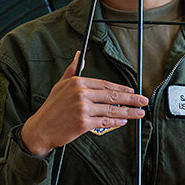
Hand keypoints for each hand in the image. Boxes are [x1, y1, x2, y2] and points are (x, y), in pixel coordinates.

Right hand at [20, 52, 147, 155]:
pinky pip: (105, 122)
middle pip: (112, 96)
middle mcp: (81, 94)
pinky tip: (124, 122)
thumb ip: (72, 70)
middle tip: (143, 100)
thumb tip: (80, 55)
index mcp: (77, 82)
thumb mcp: (60, 85)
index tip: (132, 91)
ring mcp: (83, 108)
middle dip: (131, 99)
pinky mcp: (83, 123)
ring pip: (112, 110)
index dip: (121, 89)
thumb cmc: (51, 108)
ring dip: (129, 112)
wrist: (41, 128)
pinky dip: (116, 122)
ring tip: (140, 113)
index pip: (105, 85)